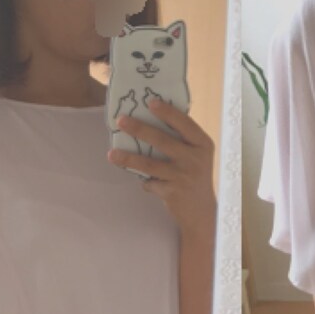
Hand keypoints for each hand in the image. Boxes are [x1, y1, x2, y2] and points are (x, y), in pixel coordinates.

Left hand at [109, 97, 216, 231]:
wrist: (202, 211)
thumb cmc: (195, 176)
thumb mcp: (198, 155)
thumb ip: (184, 139)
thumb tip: (153, 117)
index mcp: (202, 144)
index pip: (184, 123)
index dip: (167, 112)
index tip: (150, 102)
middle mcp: (194, 159)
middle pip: (162, 140)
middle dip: (139, 129)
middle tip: (121, 120)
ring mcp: (183, 176)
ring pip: (149, 165)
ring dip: (128, 159)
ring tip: (111, 155)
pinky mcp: (172, 192)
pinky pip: (150, 183)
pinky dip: (145, 182)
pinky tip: (146, 182)